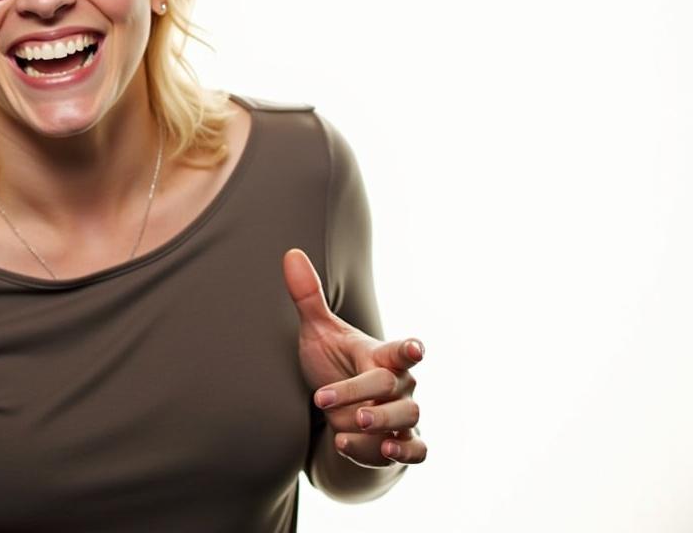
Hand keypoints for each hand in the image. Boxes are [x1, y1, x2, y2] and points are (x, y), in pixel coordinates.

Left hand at [282, 248, 426, 467]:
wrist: (344, 413)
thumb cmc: (335, 367)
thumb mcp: (318, 334)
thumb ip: (308, 298)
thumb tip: (290, 253)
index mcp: (380, 355)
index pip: (400, 350)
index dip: (408, 349)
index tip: (415, 349)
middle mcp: (399, 384)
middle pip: (393, 388)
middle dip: (368, 396)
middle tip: (340, 406)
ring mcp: (403, 415)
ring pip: (407, 419)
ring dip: (380, 426)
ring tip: (348, 429)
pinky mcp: (404, 443)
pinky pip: (416, 451)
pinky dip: (403, 453)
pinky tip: (381, 453)